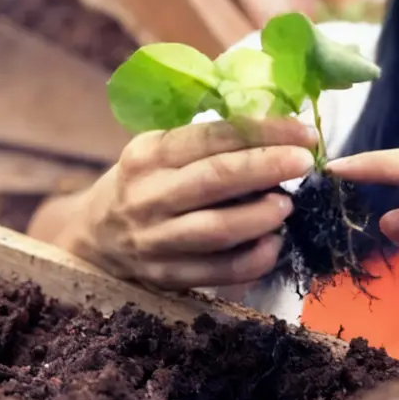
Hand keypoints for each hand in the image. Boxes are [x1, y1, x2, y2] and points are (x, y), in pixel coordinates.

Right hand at [65, 118, 317, 289]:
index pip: (211, 137)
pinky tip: (274, 244)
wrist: (94, 238)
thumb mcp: (158, 150)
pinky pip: (219, 271)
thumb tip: (277, 122)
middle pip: (215, 179)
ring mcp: (155, 241)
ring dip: (261, 217)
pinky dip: (254, 259)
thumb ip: (207, 140)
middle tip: (304, 162)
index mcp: (148, 155)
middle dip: (267, 167)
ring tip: (287, 205)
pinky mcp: (167, 277)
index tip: (303, 131)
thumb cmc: (142, 183)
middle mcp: (148, 196)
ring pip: (217, 230)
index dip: (263, 132)